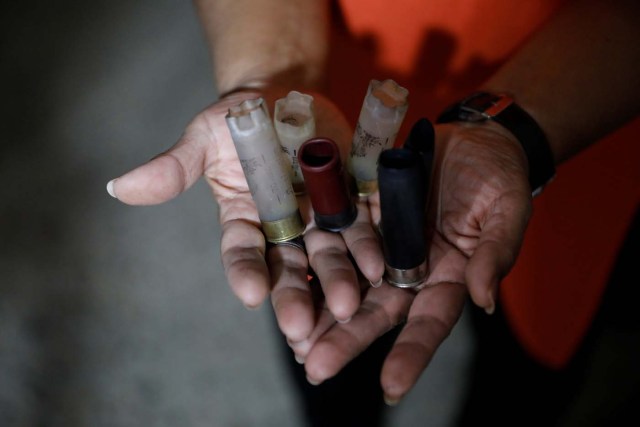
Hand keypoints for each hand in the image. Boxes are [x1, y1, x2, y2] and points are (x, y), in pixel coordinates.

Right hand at [106, 87, 383, 342]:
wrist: (284, 94)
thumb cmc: (236, 120)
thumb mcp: (204, 137)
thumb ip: (174, 166)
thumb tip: (119, 187)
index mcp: (246, 218)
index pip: (242, 253)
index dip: (245, 273)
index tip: (249, 295)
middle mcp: (285, 226)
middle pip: (290, 267)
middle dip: (297, 296)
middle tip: (302, 328)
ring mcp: (322, 215)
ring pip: (331, 255)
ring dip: (339, 280)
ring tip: (348, 305)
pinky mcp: (356, 198)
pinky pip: (366, 223)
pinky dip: (372, 244)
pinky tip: (381, 264)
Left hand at [294, 120, 532, 402]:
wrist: (472, 138)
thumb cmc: (499, 177)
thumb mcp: (506, 210)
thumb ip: (495, 252)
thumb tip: (482, 300)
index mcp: (447, 276)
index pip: (429, 322)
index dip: (411, 354)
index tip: (390, 386)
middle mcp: (409, 270)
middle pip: (377, 311)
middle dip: (347, 340)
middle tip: (315, 368)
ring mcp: (381, 245)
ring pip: (348, 284)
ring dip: (320, 312)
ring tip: (293, 341)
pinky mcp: (362, 218)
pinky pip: (335, 242)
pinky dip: (314, 265)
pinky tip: (290, 284)